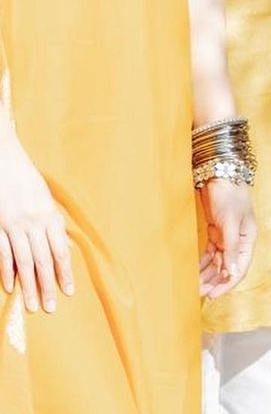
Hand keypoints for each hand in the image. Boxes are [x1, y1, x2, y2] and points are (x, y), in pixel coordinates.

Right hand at [0, 130, 72, 312]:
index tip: (69, 291)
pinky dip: (7, 271)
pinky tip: (10, 287)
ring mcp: (13, 224)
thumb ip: (51, 222)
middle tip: (51, 307)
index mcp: (49, 214)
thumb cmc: (25, 178)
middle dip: (48, 285)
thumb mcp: (44, 197)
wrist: (3, 158)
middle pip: (43, 260)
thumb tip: (61, 247)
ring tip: (33, 305)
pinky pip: (3, 253)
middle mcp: (34, 221)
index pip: (60, 250)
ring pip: (24, 261)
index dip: (65, 272)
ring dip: (29, 286)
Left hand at [198, 179, 255, 298]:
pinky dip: (203, 263)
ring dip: (208, 274)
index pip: (240, 267)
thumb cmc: (229, 195)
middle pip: (227, 267)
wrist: (219, 175)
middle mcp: (239, 241)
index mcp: (248, 239)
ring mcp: (227, 237)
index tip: (213, 295)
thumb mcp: (230, 222)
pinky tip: (195, 272)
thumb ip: (230, 247)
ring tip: (195, 286)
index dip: (228, 283)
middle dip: (214, 281)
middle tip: (199, 292)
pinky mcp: (216, 232)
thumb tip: (230, 272)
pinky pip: (210, 254)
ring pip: (217, 262)